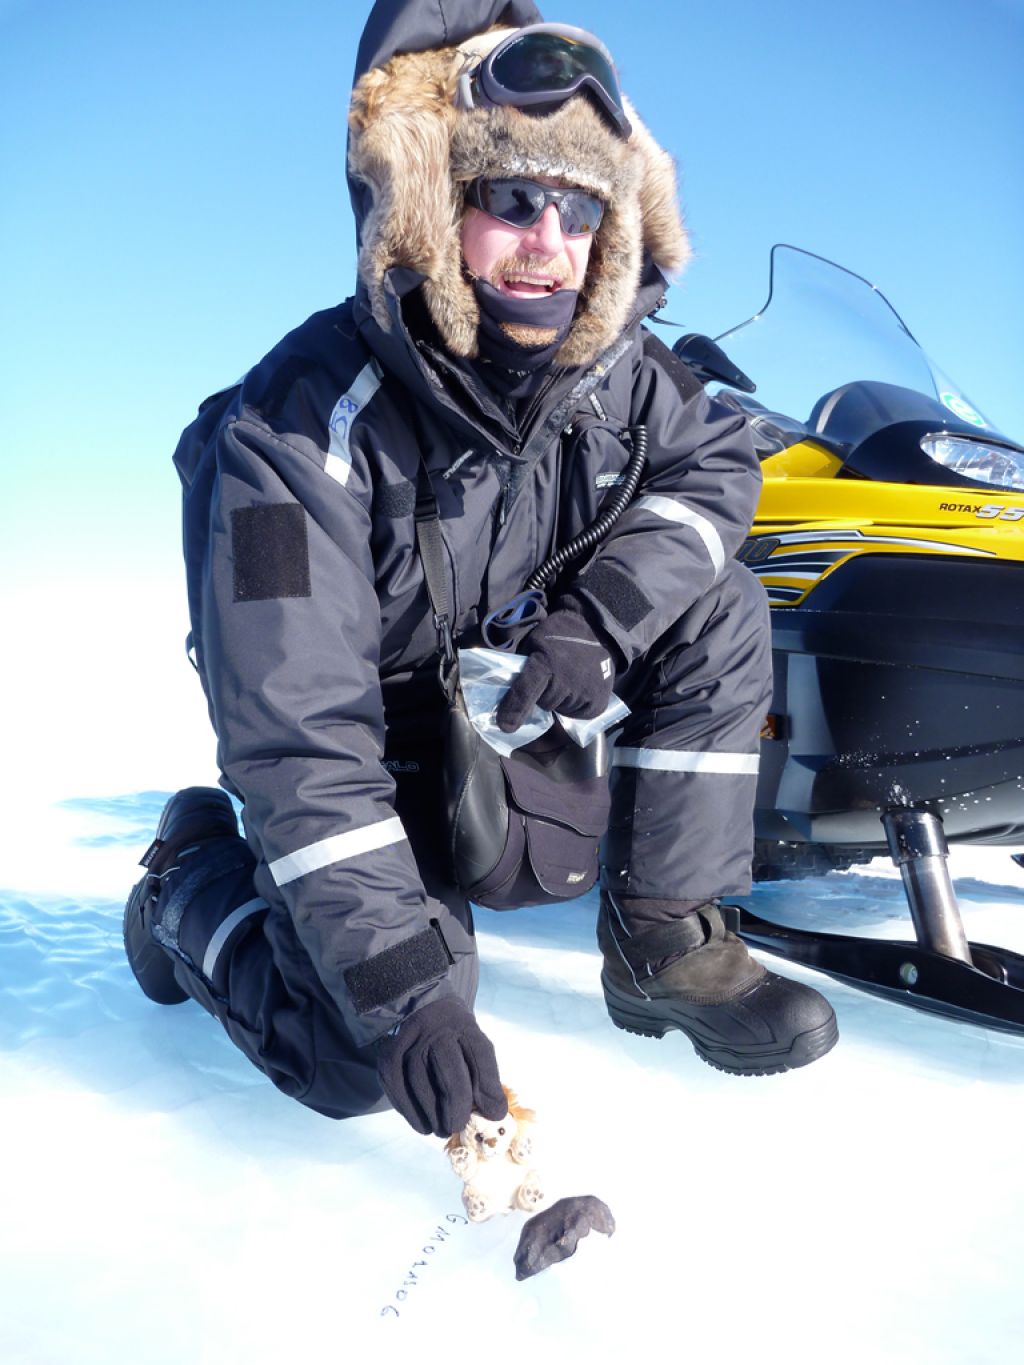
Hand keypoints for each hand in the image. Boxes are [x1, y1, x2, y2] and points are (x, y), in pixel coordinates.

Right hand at [376, 997, 505, 1137]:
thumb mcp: (474, 1050)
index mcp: (465, 1026)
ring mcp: (410, 1039)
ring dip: (431, 1114)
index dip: (489, 1088)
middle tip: (458, 1126)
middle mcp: (437, 1029)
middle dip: (456, 1106)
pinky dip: (408, 1111)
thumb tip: (493, 1116)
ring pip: (418, 1081)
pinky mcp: (388, 1053)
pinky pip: (395, 1085)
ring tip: (441, 1130)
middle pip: (448, 1069)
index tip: (495, 1114)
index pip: (481, 1054)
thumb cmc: (455, 1043)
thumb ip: (484, 1080)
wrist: (423, 1014)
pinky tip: (421, 1124)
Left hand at [495, 607, 614, 732]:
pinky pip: (580, 715)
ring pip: (562, 710)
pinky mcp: (599, 700)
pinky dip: (577, 706)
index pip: (525, 691)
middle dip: (544, 695)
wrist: (594, 629)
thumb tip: (507, 697)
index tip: (504, 726)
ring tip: (569, 680)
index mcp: (545, 663)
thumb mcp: (533, 645)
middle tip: (553, 677)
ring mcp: (584, 691)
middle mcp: (565, 680)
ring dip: (562, 700)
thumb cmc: (556, 638)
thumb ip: (523, 669)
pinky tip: (580, 689)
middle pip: (545, 704)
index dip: (514, 709)